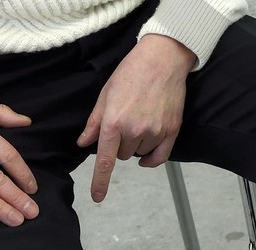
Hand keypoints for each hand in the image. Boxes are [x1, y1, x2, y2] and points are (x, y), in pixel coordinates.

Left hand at [77, 33, 195, 202]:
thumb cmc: (132, 71)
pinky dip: (152, 158)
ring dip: (137, 144)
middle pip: (122, 155)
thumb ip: (94, 122)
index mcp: (114, 122)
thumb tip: (84, 143)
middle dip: (120, 143)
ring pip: (139, 153)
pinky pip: (160, 156)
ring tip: (140, 118)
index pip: (105, 161)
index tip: (97, 197)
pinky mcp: (172, 129)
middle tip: (125, 120)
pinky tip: (148, 152)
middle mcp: (134, 130)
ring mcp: (155, 131)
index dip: (100, 182)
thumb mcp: (106, 94)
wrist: (163, 57)